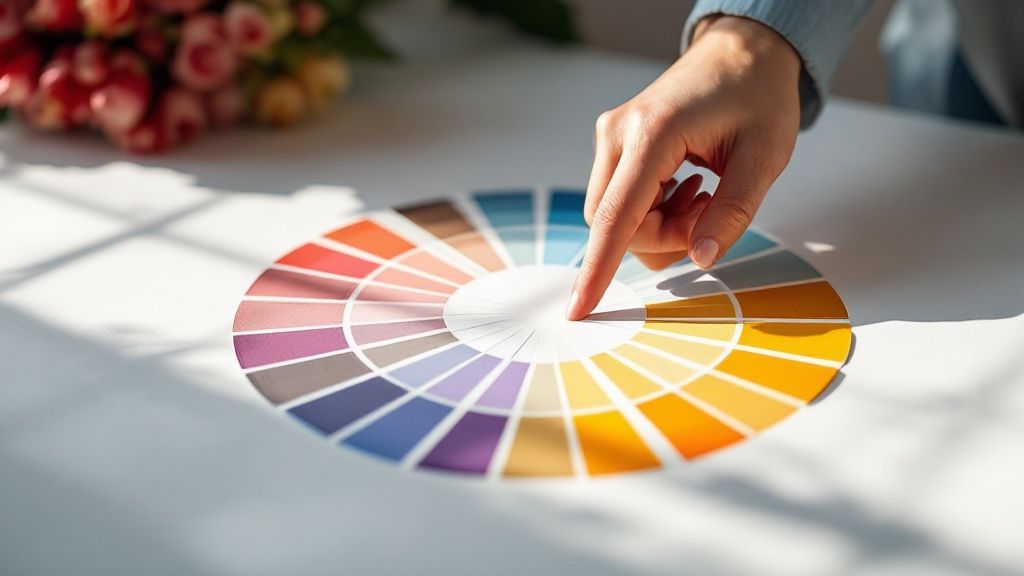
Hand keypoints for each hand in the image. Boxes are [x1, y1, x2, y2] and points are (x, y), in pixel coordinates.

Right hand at [566, 15, 801, 319]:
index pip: (614, 217)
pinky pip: (621, 200)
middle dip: (660, 239)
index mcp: (652, 133)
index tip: (579, 309)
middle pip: (613, 224)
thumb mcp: (764, 157)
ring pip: (616, 216)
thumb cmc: (756, 95)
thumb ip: (732, 213)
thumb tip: (702, 259)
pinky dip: (653, 210)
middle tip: (708, 216)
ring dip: (659, 226)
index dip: (597, 270)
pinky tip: (687, 187)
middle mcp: (618, 134)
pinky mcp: (615, 144)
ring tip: (702, 196)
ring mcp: (611, 138)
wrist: (742, 51)